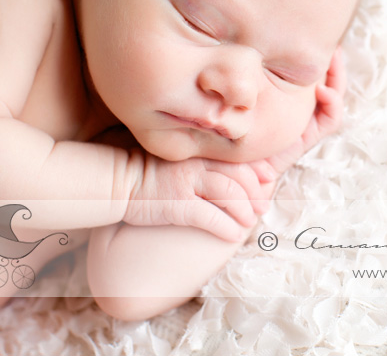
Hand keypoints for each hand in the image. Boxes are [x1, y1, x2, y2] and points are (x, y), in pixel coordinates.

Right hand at [123, 152, 267, 241]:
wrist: (117, 180)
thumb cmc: (148, 170)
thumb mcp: (178, 155)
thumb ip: (202, 157)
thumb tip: (228, 169)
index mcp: (199, 150)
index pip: (237, 156)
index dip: (258, 169)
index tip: (269, 178)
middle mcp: (196, 163)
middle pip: (239, 175)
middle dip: (256, 193)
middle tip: (263, 206)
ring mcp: (187, 182)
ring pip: (230, 193)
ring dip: (244, 211)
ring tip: (249, 221)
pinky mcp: (177, 204)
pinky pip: (210, 216)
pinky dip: (226, 227)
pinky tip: (233, 236)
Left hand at [249, 46, 346, 182]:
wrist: (236, 167)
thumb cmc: (234, 129)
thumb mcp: (241, 97)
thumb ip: (246, 78)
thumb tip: (244, 46)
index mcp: (286, 95)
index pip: (307, 71)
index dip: (314, 56)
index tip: (314, 36)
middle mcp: (300, 106)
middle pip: (326, 79)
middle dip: (332, 62)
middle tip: (333, 45)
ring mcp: (307, 120)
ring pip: (333, 95)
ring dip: (337, 77)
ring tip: (334, 58)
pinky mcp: (310, 136)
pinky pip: (330, 119)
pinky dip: (332, 104)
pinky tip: (324, 91)